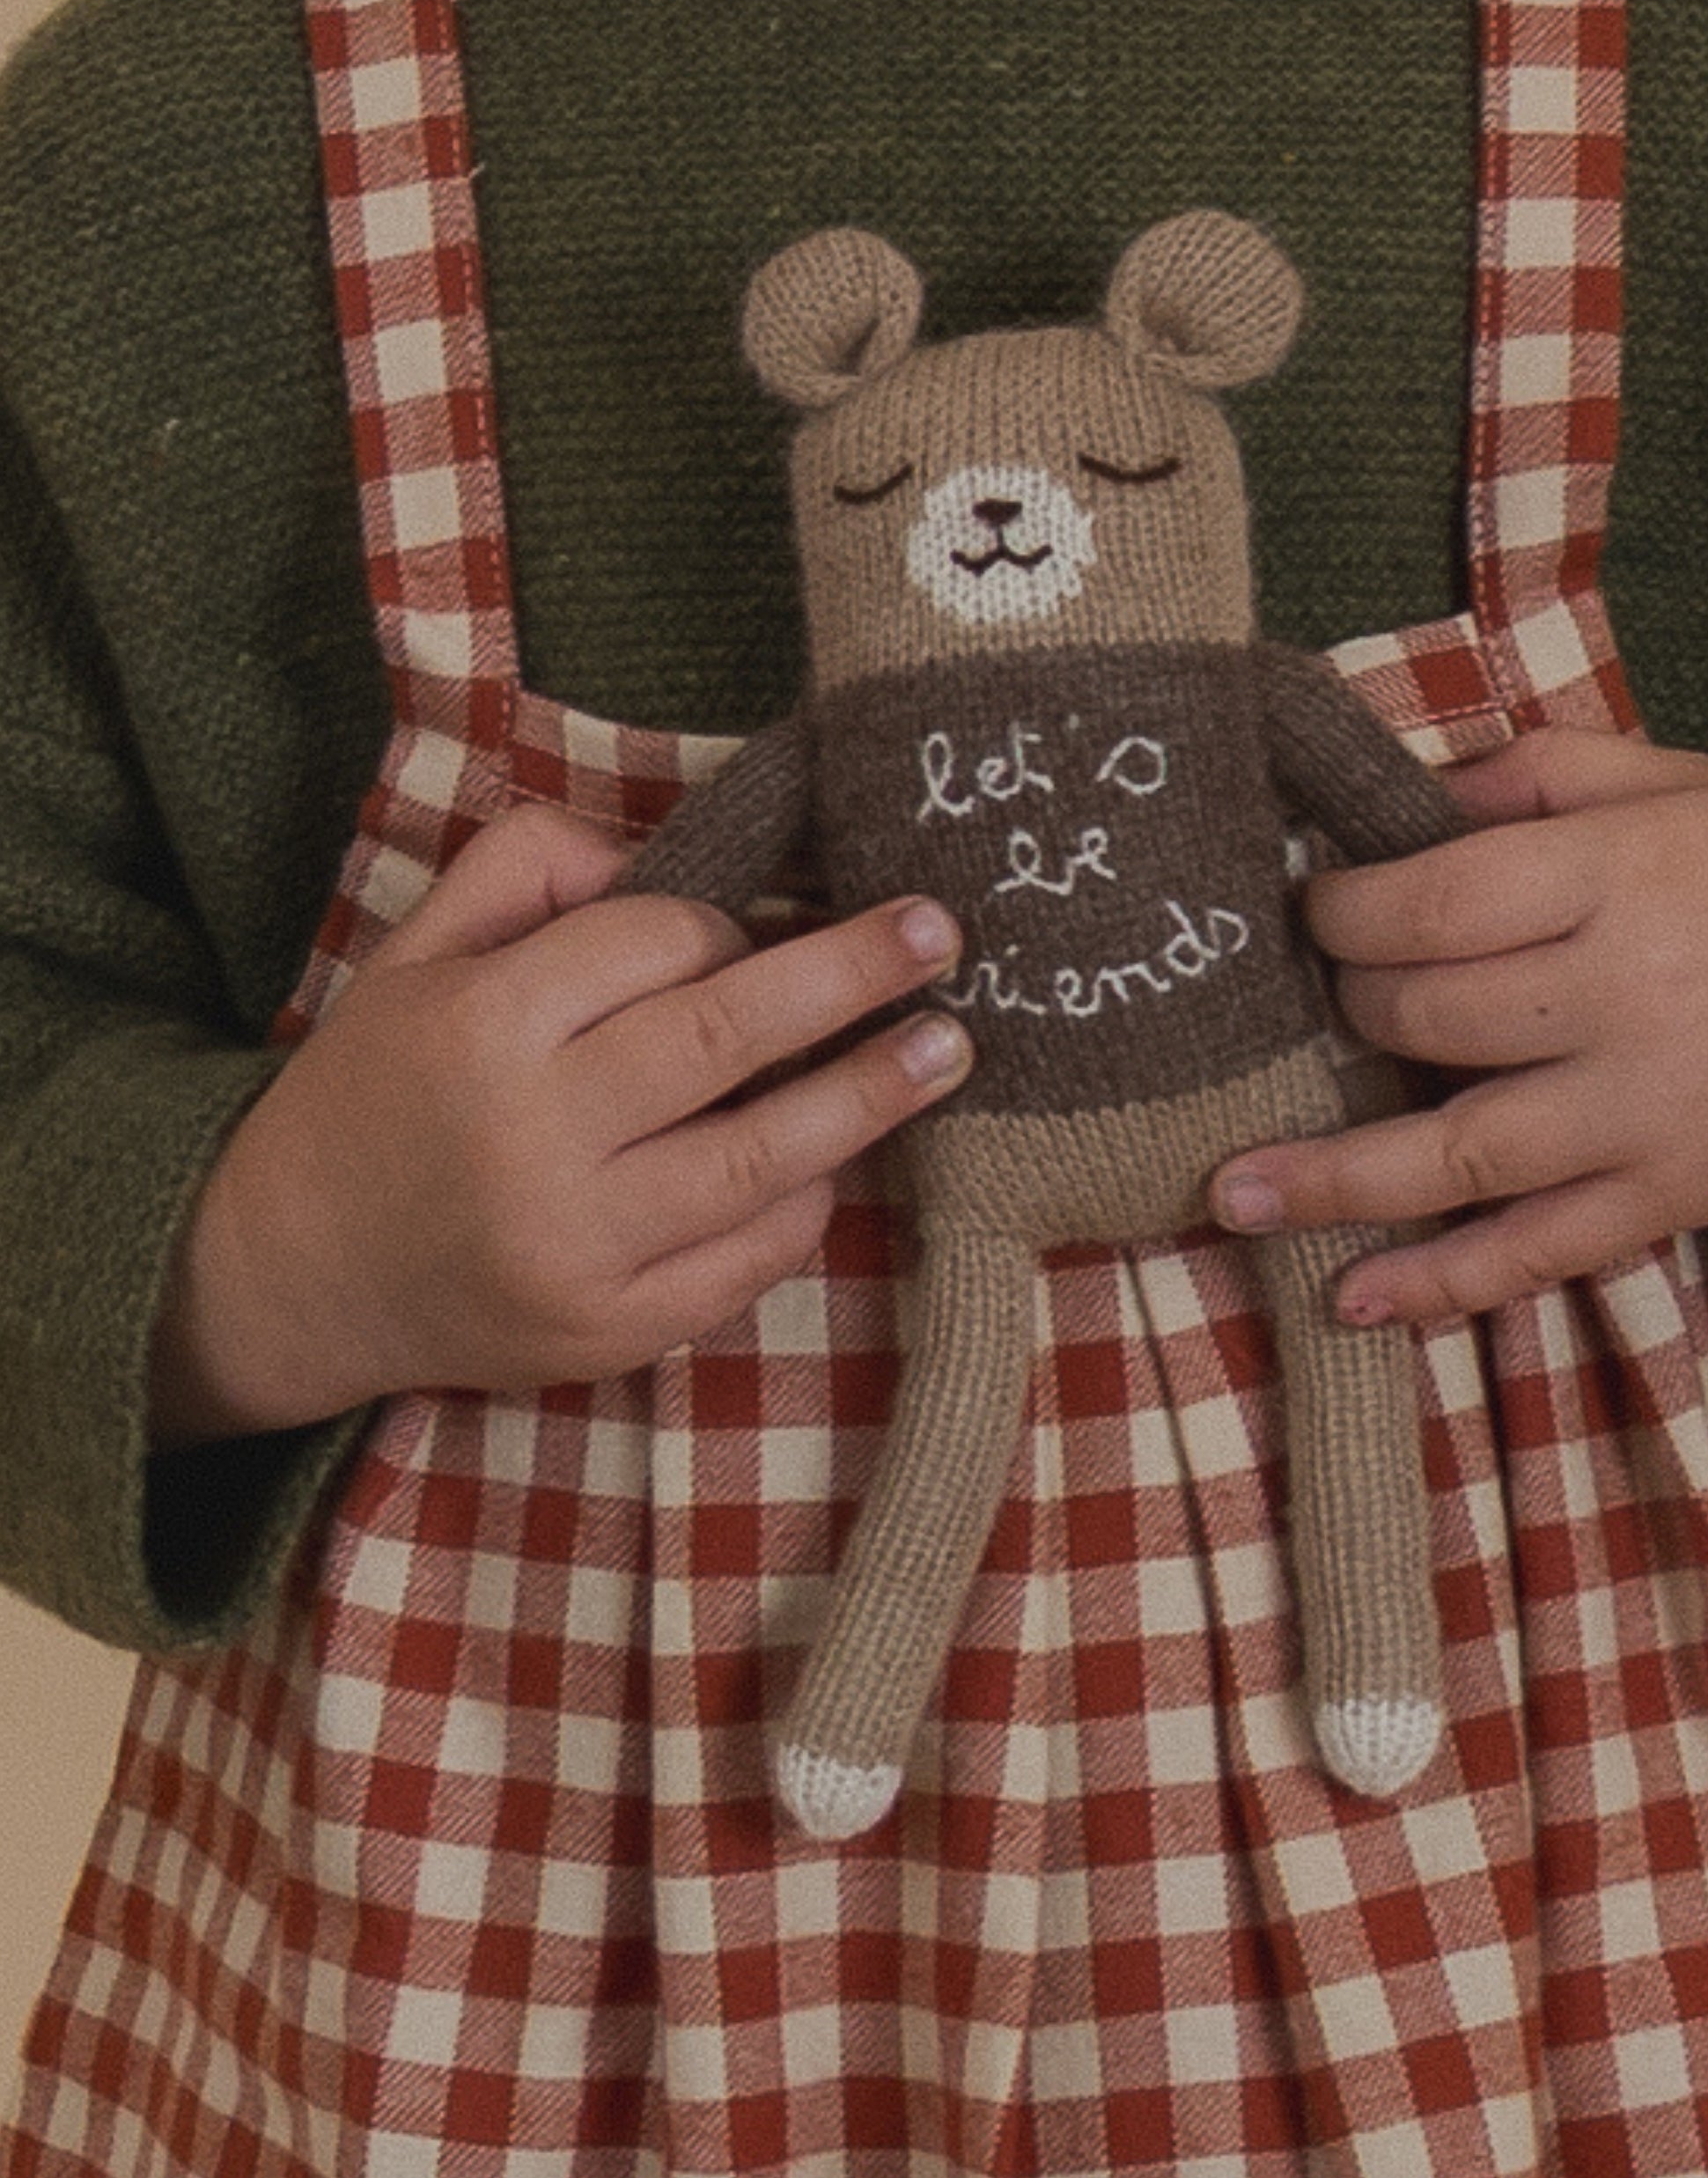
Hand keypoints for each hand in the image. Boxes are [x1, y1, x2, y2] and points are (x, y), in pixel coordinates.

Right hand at [148, 801, 974, 1442]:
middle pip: (729, 1040)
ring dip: (869, 1098)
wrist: (291, 1275)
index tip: (773, 919)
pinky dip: (805, 1207)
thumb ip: (521, 871)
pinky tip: (843, 1160)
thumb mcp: (412, 956)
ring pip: (761, 1161)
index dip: (727, 926)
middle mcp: (535, 1140)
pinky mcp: (609, 1332)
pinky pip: (746, 1262)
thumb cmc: (370, 1096)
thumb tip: (654, 845)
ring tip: (946, 1048)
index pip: (653, 945)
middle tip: (943, 936)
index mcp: (483, 1027)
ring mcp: (579, 1248)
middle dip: (850, 979)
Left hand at [1208, 722, 1707, 1325]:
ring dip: (1334, 1179)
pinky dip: (1443, 1283)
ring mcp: (1651, 1115)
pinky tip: (1357, 1299)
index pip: (1438, 897)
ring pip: (1459, 1153)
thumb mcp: (1691, 781)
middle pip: (1428, 1017)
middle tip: (1319, 1002)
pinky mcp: (1670, 1200)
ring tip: (1228, 1197)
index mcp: (1635, 874)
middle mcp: (1636, 998)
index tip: (1313, 909)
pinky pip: (1537, 1252)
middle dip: (1348, 1011)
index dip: (1344, 909)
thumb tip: (1398, 789)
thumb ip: (1541, 777)